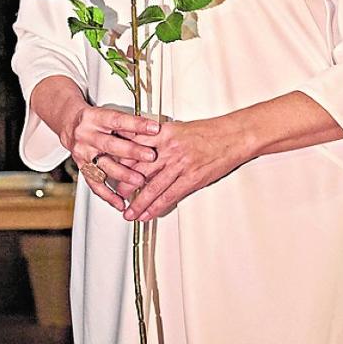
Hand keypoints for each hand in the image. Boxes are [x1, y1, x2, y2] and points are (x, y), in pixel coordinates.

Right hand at [59, 105, 161, 211]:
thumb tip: (151, 131)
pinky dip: (108, 195)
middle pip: (110, 145)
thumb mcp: (108, 115)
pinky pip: (94, 184)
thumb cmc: (95, 120)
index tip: (154, 128)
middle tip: (150, 156)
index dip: (137, 125)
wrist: (70, 125)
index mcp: (95, 118)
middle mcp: (87, 135)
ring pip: (103, 166)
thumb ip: (127, 125)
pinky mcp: (82, 167)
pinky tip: (120, 202)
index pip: (118, 120)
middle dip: (132, 152)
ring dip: (123, 175)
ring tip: (139, 181)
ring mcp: (83, 153)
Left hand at [122, 116, 244, 221]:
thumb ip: (161, 138)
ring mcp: (179, 165)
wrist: (234, 136)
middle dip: (124, 184)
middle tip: (113, 194)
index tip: (109, 166)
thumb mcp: (180, 128)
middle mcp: (168, 149)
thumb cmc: (210, 132)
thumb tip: (144, 147)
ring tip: (128, 213)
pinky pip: (169, 196)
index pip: (134, 145)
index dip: (120, 158)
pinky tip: (148, 215)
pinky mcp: (191, 178)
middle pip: (138, 169)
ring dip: (138, 203)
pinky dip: (156, 208)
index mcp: (164, 133)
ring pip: (151, 187)